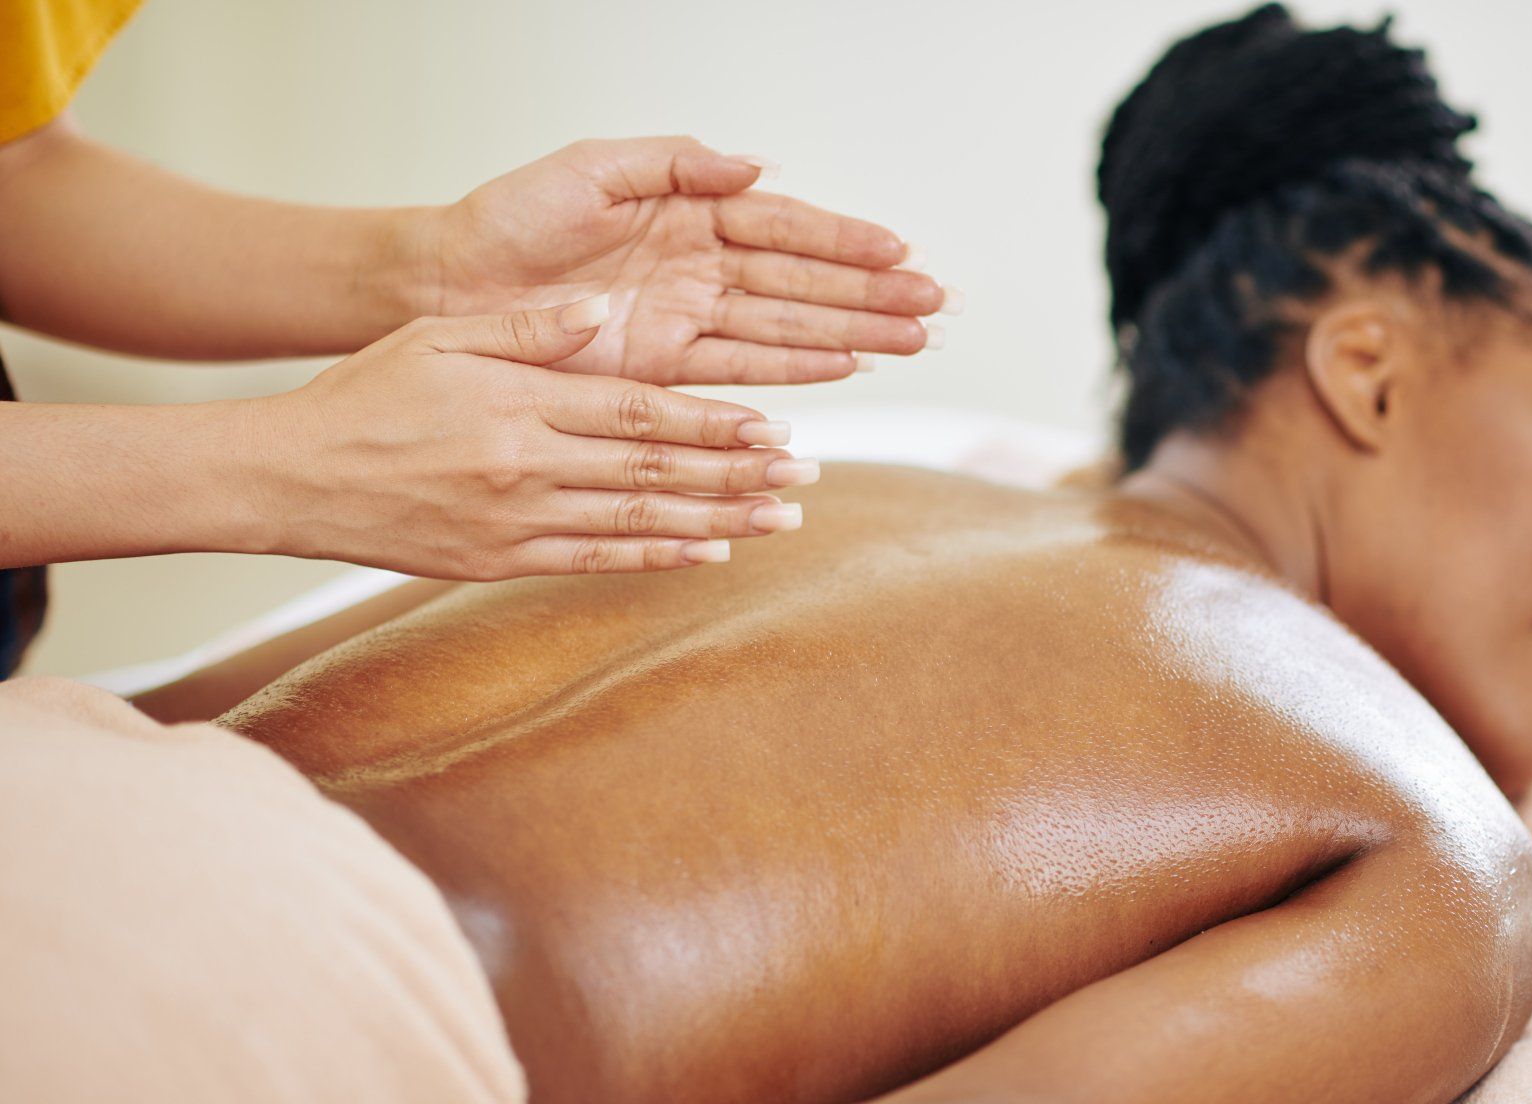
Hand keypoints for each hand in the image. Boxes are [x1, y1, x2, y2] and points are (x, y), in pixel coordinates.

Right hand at [252, 296, 814, 578]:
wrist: (290, 480)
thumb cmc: (365, 397)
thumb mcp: (441, 337)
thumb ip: (528, 327)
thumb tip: (604, 312)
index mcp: (519, 401)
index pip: (639, 411)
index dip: (712, 422)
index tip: (773, 424)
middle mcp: (527, 465)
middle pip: (654, 468)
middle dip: (739, 471)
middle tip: (804, 473)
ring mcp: (516, 521)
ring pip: (638, 519)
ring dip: (719, 518)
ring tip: (782, 517)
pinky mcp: (500, 562)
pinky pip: (595, 560)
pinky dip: (656, 556)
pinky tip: (709, 550)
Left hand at [419, 137, 958, 384]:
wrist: (454, 283)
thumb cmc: (511, 217)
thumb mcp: (591, 168)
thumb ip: (674, 162)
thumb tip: (753, 166)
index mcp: (689, 210)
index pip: (785, 226)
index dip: (844, 241)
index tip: (900, 251)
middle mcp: (699, 266)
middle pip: (803, 283)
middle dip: (870, 295)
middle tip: (934, 307)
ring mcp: (687, 317)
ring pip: (787, 328)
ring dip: (851, 335)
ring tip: (911, 341)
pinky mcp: (664, 365)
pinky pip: (744, 366)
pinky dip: (796, 370)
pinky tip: (846, 367)